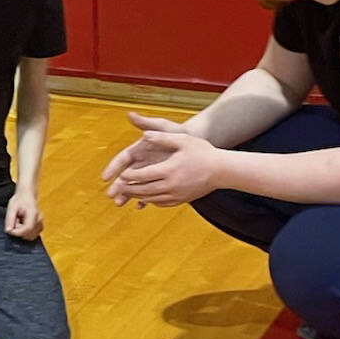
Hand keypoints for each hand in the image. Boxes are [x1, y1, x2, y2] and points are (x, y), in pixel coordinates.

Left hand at [4, 190, 43, 239]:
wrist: (27, 195)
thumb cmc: (19, 200)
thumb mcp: (11, 207)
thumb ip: (9, 219)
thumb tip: (8, 231)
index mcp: (33, 214)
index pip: (27, 228)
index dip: (17, 232)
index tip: (9, 229)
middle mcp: (39, 220)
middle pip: (29, 234)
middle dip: (19, 232)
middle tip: (15, 222)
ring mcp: (41, 224)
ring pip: (31, 236)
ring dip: (23, 233)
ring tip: (19, 223)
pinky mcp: (40, 227)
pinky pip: (32, 235)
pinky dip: (26, 233)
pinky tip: (23, 225)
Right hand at [101, 112, 193, 203]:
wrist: (197, 143)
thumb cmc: (179, 132)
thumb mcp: (163, 127)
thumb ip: (147, 123)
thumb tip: (130, 114)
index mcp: (140, 149)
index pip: (122, 159)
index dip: (113, 167)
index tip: (106, 177)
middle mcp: (142, 161)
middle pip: (126, 174)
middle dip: (118, 185)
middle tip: (111, 195)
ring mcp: (150, 172)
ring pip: (135, 184)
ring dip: (127, 194)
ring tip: (120, 204)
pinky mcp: (159, 180)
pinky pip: (148, 190)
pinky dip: (144, 198)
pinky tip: (140, 206)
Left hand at [105, 132, 220, 207]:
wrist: (221, 170)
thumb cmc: (202, 152)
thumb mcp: (182, 140)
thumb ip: (162, 138)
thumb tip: (144, 134)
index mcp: (169, 170)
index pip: (143, 176)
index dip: (129, 176)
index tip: (121, 175)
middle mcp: (172, 185)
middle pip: (144, 190)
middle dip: (129, 189)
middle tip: (118, 188)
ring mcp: (177, 195)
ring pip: (152, 199)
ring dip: (138, 196)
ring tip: (127, 193)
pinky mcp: (182, 200)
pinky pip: (162, 203)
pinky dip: (151, 201)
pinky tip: (146, 197)